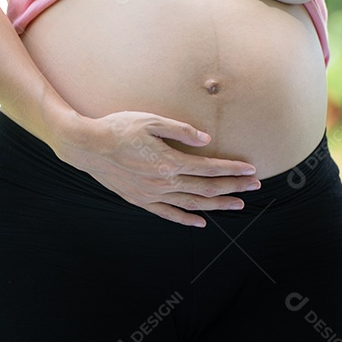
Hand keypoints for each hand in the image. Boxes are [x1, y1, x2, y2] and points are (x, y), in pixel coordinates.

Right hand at [50, 111, 259, 227]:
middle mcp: (163, 182)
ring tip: (237, 205)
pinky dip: (186, 218)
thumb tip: (205, 139)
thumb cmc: (117, 128)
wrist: (87, 146)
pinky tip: (200, 221)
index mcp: (168, 161)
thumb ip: (180, 130)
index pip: (208, 168)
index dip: (232, 170)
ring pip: (191, 204)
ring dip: (217, 205)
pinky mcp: (140, 200)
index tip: (251, 170)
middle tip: (254, 187)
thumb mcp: (150, 120)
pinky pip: (168, 213)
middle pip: (206, 188)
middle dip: (233, 187)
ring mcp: (152, 194)